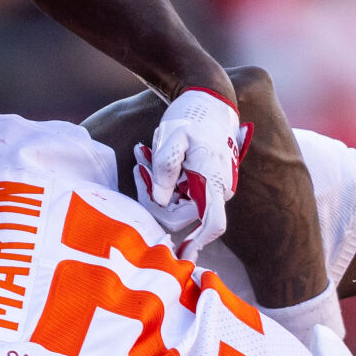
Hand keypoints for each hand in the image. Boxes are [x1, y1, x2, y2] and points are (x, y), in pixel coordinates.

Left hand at [135, 89, 249, 254]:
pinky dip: (161, 180)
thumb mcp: (173, 136)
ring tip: (143, 155)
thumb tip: (160, 199)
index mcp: (213, 181)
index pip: (212, 223)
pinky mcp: (202, 185)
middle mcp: (216, 190)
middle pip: (180, 214)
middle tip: (139, 164)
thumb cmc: (192, 116)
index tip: (183, 255)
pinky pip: (178, 193)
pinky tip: (150, 157)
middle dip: (155, 196)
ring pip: (175, 203)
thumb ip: (165, 168)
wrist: (208, 101)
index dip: (198, 242)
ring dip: (155, 185)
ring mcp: (210, 189)